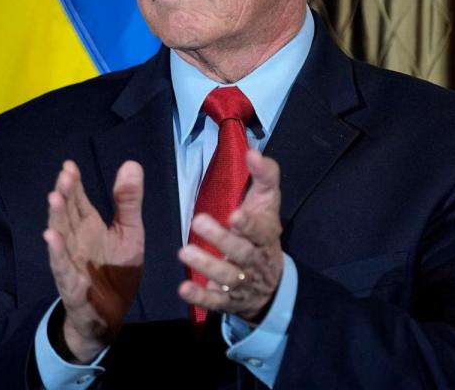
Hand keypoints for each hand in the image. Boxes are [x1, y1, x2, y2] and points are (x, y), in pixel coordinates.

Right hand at [42, 160, 143, 361]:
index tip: (69, 166)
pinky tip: (55, 244)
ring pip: (59, 242)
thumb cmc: (117, 269)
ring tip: (54, 202)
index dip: (73, 183)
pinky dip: (60, 260)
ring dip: (56, 224)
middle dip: (63, 197)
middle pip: (66, 216)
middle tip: (62, 178)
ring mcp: (71, 264)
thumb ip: (128, 201)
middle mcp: (74, 241)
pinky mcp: (74, 289)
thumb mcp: (130, 232)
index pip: (77, 200)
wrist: (112, 314)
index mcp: (88, 226)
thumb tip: (131, 163)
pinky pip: (65, 275)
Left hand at [178, 149, 283, 322]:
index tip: (234, 214)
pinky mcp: (228, 301)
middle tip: (198, 221)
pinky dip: (200, 298)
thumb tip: (253, 151)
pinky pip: (215, 302)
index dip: (249, 224)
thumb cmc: (261, 233)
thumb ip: (264, 176)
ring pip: (227, 278)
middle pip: (241, 252)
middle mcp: (255, 260)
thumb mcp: (267, 203)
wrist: (270, 284)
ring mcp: (242, 283)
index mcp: (266, 235)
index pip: (260, 231)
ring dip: (207, 265)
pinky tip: (183, 289)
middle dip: (222, 239)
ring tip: (184, 251)